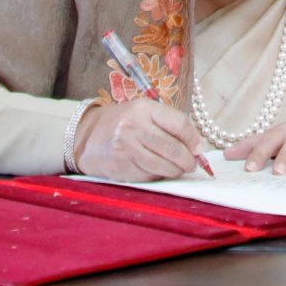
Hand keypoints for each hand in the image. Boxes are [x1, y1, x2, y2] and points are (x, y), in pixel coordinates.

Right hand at [73, 97, 206, 181]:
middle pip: (173, 148)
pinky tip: (156, 171)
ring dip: (175, 171)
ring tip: (177, 169)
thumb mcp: (143, 113)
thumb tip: (196, 148)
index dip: (194, 140)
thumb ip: (168, 125)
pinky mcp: (121, 167)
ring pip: (163, 166)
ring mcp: (126, 148)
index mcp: (144, 109)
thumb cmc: (123, 124)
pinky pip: (149, 176)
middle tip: (191, 165)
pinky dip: (157, 176)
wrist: (87, 137)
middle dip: (187, 161)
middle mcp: (134, 127)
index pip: (180, 124)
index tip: (198, 149)